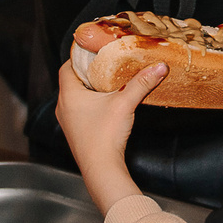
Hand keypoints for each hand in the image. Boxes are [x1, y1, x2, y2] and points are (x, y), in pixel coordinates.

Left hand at [55, 56, 161, 212]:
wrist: (101, 170)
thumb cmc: (105, 137)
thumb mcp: (125, 103)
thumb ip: (142, 83)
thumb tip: (159, 67)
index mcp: (68, 95)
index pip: (67, 67)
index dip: (79, 57)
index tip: (93, 52)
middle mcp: (63, 107)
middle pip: (71, 81)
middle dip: (88, 73)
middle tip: (105, 65)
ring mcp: (67, 122)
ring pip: (75, 97)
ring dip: (89, 89)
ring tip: (107, 83)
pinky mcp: (75, 132)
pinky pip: (78, 111)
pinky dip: (89, 104)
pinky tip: (106, 105)